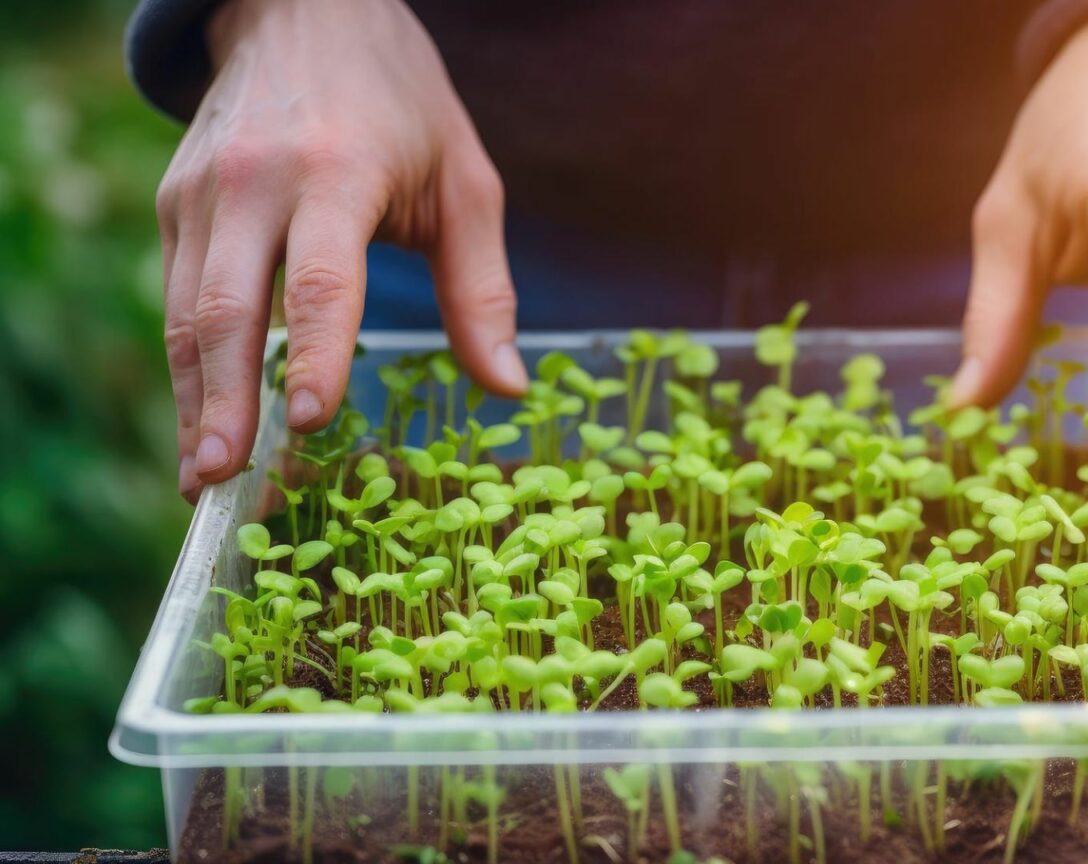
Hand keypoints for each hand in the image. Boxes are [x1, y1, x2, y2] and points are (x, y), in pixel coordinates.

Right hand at [157, 0, 526, 502]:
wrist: (304, 12)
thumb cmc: (401, 103)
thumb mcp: (465, 180)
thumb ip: (482, 287)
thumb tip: (510, 388)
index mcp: (339, 171)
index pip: (322, 276)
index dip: (319, 352)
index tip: (312, 419)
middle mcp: (257, 181)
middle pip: (232, 305)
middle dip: (225, 399)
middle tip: (224, 477)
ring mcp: (205, 190)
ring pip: (189, 309)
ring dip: (193, 396)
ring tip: (201, 473)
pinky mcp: (176, 201)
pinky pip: (177, 293)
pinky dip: (186, 362)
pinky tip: (201, 417)